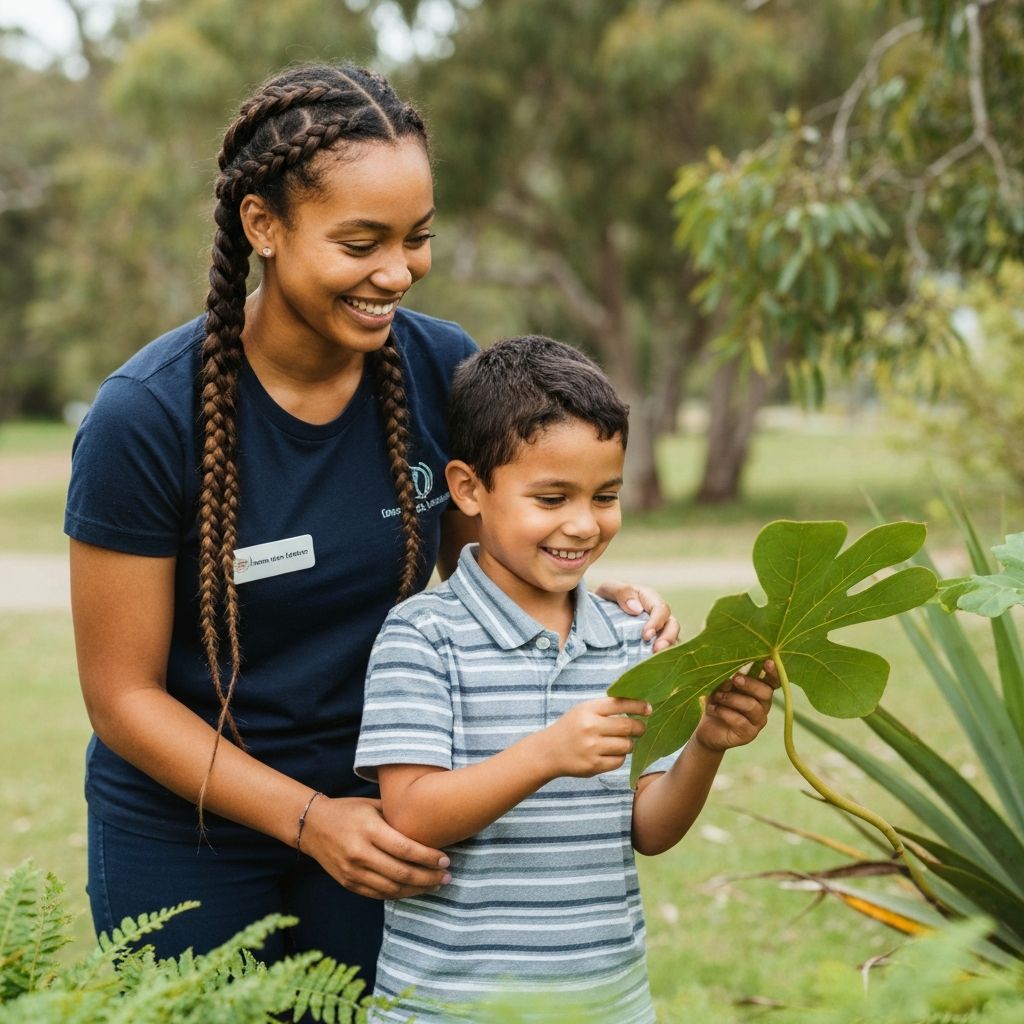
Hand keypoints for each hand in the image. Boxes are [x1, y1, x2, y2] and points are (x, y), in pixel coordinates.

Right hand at [300, 795, 451, 899]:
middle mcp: (360, 853)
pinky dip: (399, 894)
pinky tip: (414, 889)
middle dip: (428, 877)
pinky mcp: (349, 884)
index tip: (446, 860)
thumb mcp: (373, 806)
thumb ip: (397, 817)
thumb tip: (430, 822)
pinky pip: (379, 894)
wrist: (312, 825)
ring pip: (392, 888)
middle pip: (401, 873)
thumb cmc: (349, 811)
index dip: (428, 858)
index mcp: (369, 830)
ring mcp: (353, 872)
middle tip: (447, 876)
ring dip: (417, 889)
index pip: (405, 849)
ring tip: (436, 885)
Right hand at [542, 697, 650, 777]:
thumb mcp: (584, 710)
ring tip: (620, 741)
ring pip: (626, 745)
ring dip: (628, 744)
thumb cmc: (572, 727)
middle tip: (640, 729)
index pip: (620, 704)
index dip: (638, 706)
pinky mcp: (593, 765)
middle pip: (628, 727)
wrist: (549, 751)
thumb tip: (641, 707)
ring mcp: (591, 747)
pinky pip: (619, 761)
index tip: (649, 709)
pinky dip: (619, 757)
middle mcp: (590, 727)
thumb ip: (608, 707)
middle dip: (639, 728)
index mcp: (588, 709)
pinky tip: (610, 753)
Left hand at [594, 581, 679, 652]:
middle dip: (668, 638)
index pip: (661, 609)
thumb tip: (636, 609)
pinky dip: (658, 659)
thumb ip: (622, 592)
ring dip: (666, 651)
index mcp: (649, 600)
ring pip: (670, 641)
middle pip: (672, 626)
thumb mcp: (609, 589)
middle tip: (656, 650)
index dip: (657, 622)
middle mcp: (656, 616)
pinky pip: (660, 653)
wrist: (594, 613)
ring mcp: (656, 632)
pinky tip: (647, 666)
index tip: (645, 635)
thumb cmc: (605, 599)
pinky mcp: (650, 647)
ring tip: (655, 659)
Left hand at [693, 660, 778, 753]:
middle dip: (750, 684)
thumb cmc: (717, 702)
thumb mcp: (721, 687)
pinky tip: (713, 709)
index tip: (768, 661)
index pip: (773, 682)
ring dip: (732, 698)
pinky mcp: (749, 734)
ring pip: (752, 706)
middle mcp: (763, 706)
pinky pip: (740, 721)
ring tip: (717, 696)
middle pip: (766, 693)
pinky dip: (724, 712)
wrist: (707, 729)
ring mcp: (758, 721)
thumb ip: (729, 681)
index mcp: (759, 691)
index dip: (773, 672)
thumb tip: (734, 677)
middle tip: (735, 679)